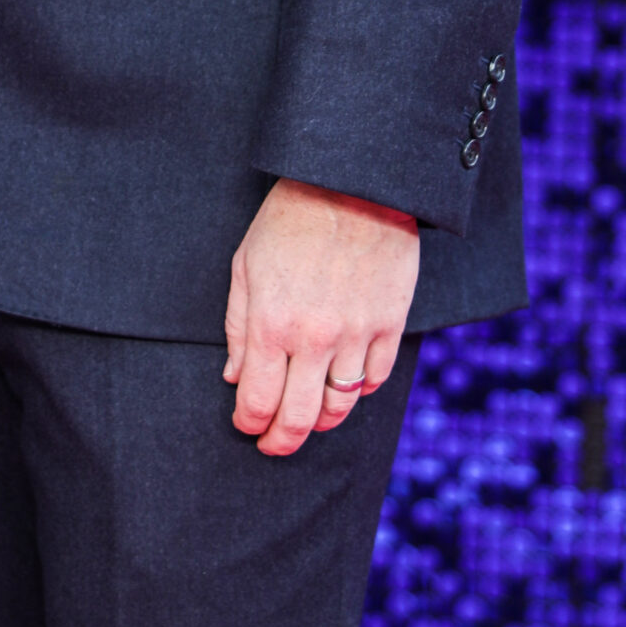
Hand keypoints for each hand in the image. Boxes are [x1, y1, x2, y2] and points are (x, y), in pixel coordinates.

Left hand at [223, 177, 418, 455]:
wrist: (350, 182)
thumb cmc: (289, 219)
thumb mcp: (246, 266)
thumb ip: (238, 326)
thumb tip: (235, 377)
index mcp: (272, 324)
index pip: (259, 401)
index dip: (249, 423)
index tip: (246, 426)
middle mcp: (315, 339)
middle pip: (299, 418)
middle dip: (281, 440)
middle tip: (273, 444)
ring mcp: (357, 335)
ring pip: (341, 405)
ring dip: (320, 421)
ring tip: (308, 420)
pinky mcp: (390, 324)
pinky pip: (376, 378)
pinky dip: (359, 391)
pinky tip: (345, 386)